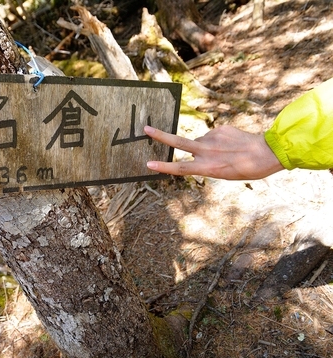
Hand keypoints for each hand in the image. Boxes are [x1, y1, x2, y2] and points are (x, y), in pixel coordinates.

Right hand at [144, 125, 284, 179]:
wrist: (267, 153)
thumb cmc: (246, 169)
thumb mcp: (222, 173)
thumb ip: (205, 162)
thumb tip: (196, 147)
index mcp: (207, 167)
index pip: (179, 168)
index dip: (162, 166)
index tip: (148, 164)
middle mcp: (207, 152)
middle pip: (178, 143)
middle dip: (160, 135)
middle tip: (146, 128)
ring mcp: (213, 138)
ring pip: (200, 141)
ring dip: (206, 146)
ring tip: (225, 152)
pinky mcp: (220, 129)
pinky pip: (212, 135)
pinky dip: (217, 140)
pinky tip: (230, 144)